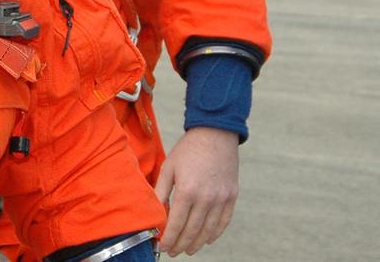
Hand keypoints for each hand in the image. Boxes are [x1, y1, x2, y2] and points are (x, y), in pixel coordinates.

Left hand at [155, 127, 239, 255]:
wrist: (215, 135)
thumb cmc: (188, 150)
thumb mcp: (169, 167)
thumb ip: (161, 191)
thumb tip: (153, 211)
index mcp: (188, 191)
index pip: (176, 223)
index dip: (169, 238)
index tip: (162, 247)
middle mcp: (206, 198)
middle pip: (193, 230)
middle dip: (181, 244)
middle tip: (173, 252)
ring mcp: (221, 199)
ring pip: (209, 230)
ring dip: (197, 243)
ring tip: (188, 250)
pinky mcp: (232, 197)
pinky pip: (224, 222)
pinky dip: (215, 233)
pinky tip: (206, 239)